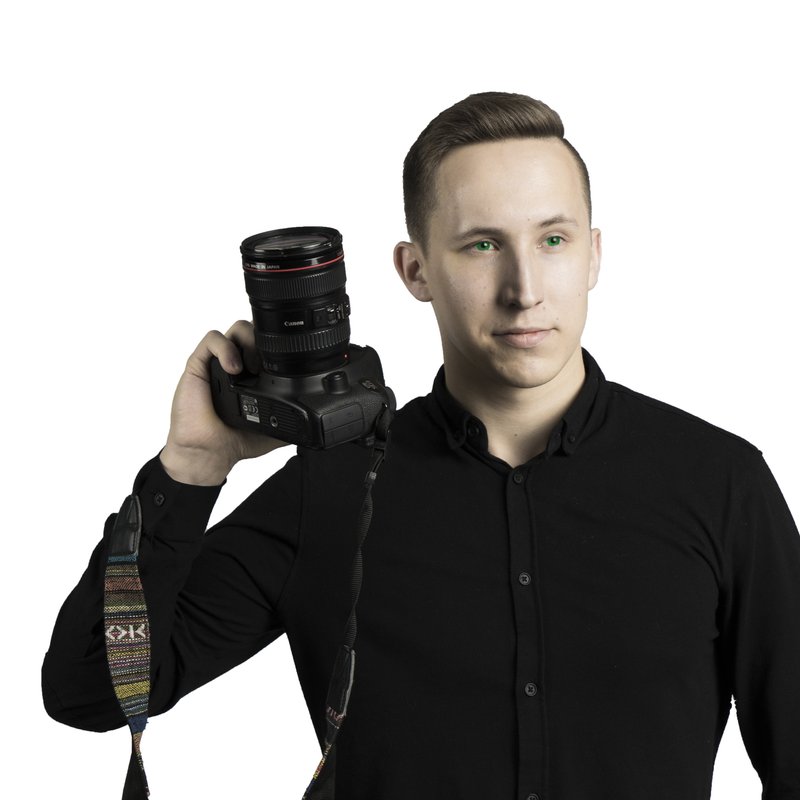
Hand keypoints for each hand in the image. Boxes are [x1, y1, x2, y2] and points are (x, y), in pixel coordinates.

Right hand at [160, 320, 285, 484]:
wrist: (210, 451)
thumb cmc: (236, 439)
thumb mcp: (274, 431)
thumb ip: (293, 422)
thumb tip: (315, 423)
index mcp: (256, 373)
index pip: (271, 343)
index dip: (282, 343)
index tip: (291, 358)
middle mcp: (239, 362)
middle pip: (258, 329)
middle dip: (267, 339)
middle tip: (269, 365)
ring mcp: (219, 361)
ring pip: (238, 328)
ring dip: (250, 341)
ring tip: (252, 368)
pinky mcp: (199, 363)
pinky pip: (212, 339)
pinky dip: (226, 348)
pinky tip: (234, 369)